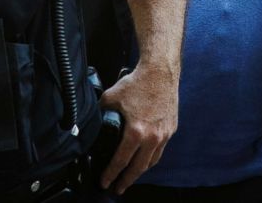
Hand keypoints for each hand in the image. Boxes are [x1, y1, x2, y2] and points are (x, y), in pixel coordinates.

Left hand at [97, 64, 178, 193]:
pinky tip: (145, 158)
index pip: (121, 161)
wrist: (160, 72)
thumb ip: (101, 111)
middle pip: (138, 168)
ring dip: (140, 171)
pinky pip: (160, 149)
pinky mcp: (171, 128)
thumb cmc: (137, 83)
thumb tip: (90, 120)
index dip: (111, 174)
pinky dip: (151, 157)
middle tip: (117, 188)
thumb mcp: (111, 97)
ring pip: (151, 161)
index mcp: (136, 131)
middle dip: (126, 181)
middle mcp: (152, 137)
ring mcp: (164, 134)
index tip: (105, 182)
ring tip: (131, 176)